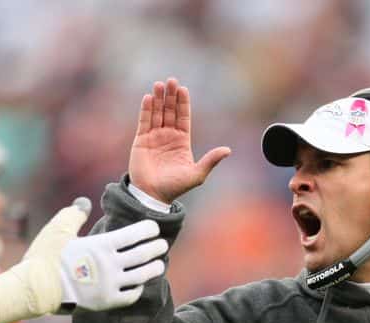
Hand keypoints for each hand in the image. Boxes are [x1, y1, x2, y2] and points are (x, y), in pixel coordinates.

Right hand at [0, 199, 168, 322]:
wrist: (35, 289)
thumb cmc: (44, 257)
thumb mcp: (57, 230)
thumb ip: (74, 215)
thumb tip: (84, 203)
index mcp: (101, 245)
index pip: (134, 234)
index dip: (147, 229)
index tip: (154, 227)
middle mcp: (110, 265)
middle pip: (142, 255)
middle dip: (156, 248)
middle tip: (162, 244)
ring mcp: (110, 285)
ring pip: (141, 276)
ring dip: (153, 269)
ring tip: (159, 265)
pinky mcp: (106, 302)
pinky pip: (130, 295)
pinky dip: (137, 289)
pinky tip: (138, 284)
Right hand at [128, 77, 230, 203]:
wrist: (153, 195)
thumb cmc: (175, 187)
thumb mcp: (197, 174)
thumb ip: (211, 160)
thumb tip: (228, 150)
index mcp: (182, 142)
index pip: (183, 117)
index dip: (183, 103)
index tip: (183, 89)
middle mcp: (168, 136)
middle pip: (169, 111)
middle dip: (170, 96)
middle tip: (171, 80)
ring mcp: (154, 137)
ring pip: (156, 113)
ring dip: (158, 99)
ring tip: (159, 85)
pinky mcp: (141, 140)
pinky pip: (144, 121)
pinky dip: (146, 110)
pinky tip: (148, 98)